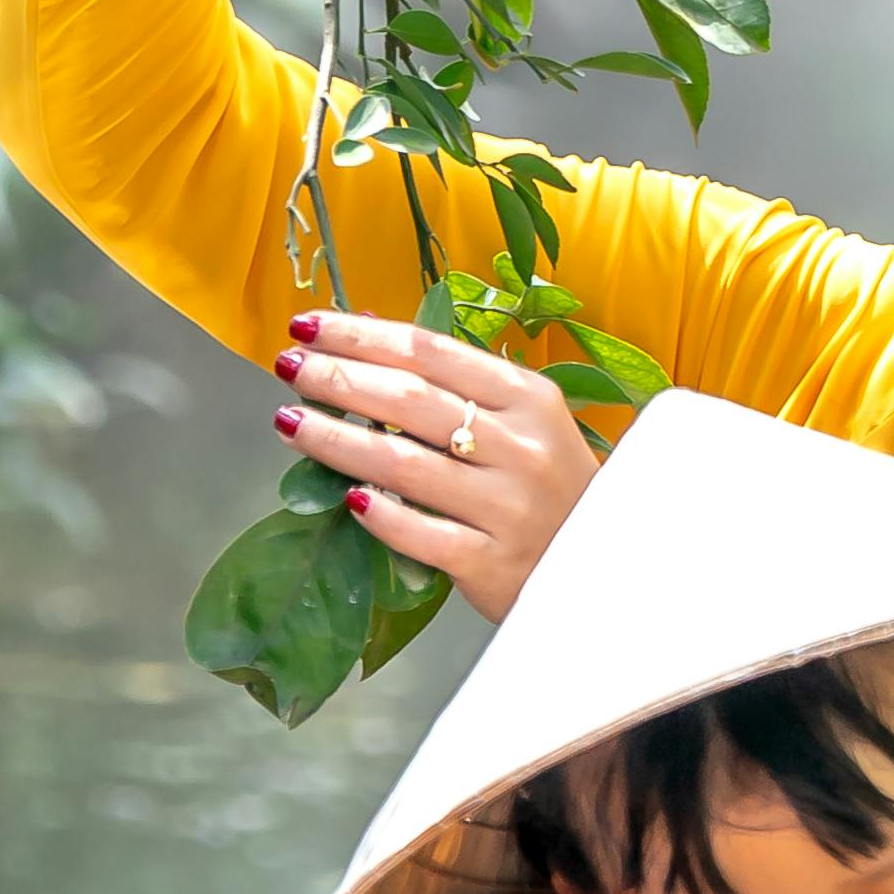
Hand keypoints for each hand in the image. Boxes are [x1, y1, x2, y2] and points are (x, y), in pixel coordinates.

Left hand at [272, 305, 602, 622]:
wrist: (605, 570)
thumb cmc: (551, 487)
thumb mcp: (521, 422)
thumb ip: (451, 382)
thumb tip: (365, 330)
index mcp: (529, 398)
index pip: (430, 352)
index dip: (361, 335)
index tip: (309, 323)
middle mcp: (521, 446)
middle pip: (409, 400)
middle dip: (337, 377)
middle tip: (287, 365)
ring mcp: (507, 507)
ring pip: (403, 465)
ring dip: (335, 440)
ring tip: (288, 422)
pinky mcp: (492, 563)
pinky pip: (421, 535)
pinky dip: (380, 515)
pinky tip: (344, 498)